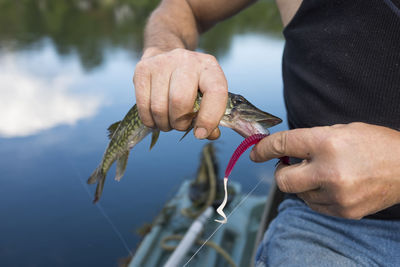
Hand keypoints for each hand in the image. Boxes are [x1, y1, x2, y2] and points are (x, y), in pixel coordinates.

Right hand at [133, 47, 227, 139]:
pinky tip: (155, 118)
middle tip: (180, 125)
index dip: (209, 118)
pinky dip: (150, 120)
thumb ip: (212, 116)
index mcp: (209, 67)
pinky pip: (143, 106)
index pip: (215, 92)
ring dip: (164, 124)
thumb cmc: (191, 82)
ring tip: (168, 122)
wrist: (166, 55)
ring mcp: (162, 63)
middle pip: (180, 101)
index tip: (201, 134)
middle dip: (180, 123)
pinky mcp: (142, 69)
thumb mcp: (207, 93)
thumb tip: (205, 134)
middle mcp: (186, 61)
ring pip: (159, 107)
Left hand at [250, 122, 399, 218]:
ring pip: (298, 194)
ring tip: (322, 173)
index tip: (255, 152)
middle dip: (281, 172)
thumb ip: (309, 141)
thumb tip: (282, 151)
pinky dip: (315, 195)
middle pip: (283, 179)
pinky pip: (314, 205)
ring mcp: (337, 195)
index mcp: (327, 143)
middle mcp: (329, 171)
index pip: (283, 145)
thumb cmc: (374, 144)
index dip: (264, 148)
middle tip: (291, 165)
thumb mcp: (340, 130)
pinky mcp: (343, 211)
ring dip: (301, 184)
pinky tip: (331, 185)